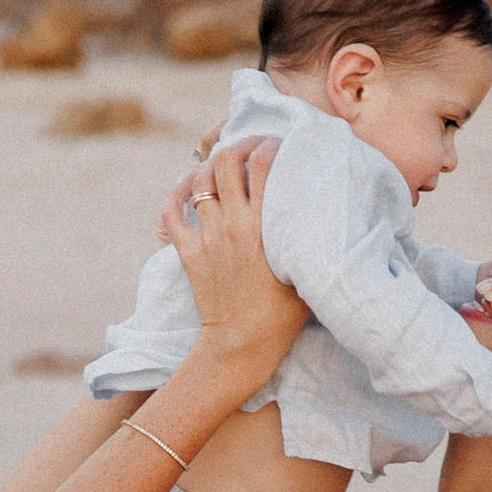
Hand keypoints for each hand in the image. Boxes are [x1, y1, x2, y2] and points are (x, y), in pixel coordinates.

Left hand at [161, 137, 308, 372]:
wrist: (241, 347)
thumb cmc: (282, 316)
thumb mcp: (305, 272)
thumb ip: (307, 238)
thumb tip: (319, 210)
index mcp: (265, 227)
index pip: (263, 163)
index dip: (267, 144)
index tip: (274, 145)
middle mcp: (234, 226)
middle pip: (226, 161)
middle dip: (236, 145)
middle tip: (246, 148)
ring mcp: (208, 238)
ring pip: (200, 181)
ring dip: (209, 166)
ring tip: (220, 166)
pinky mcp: (188, 254)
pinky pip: (172, 212)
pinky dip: (176, 193)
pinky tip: (187, 185)